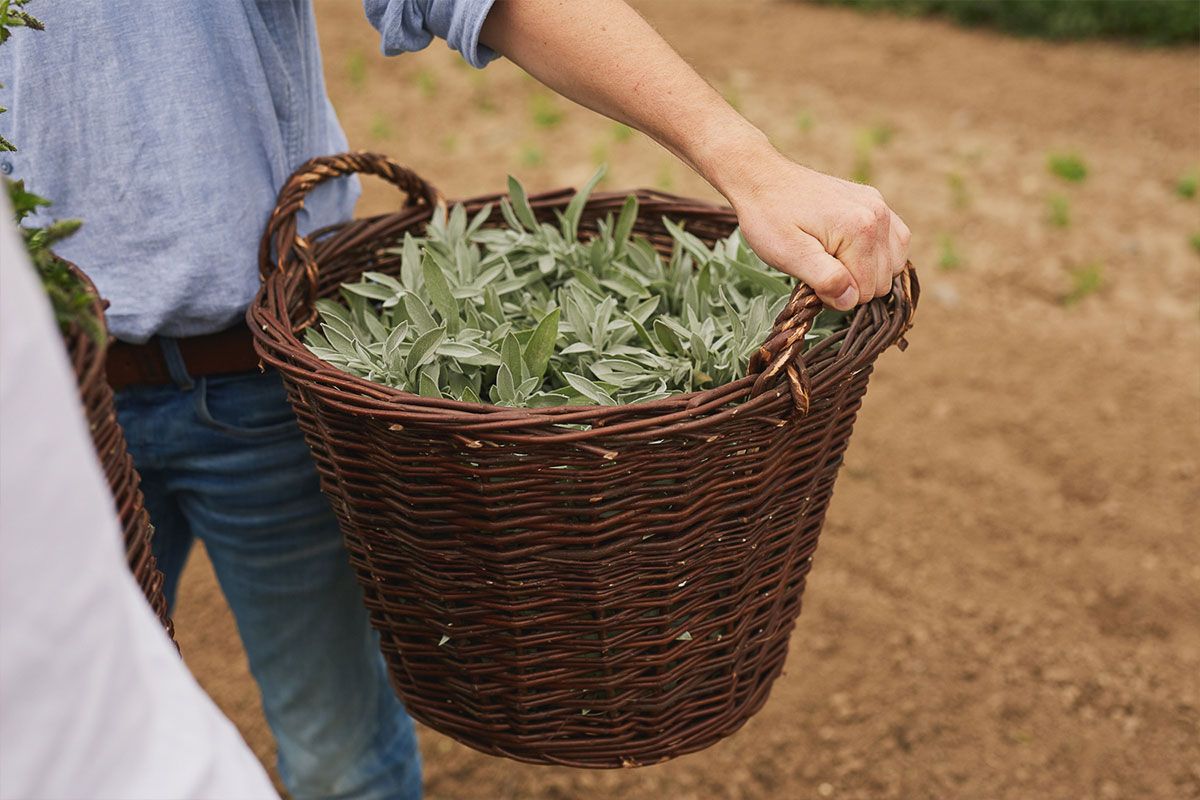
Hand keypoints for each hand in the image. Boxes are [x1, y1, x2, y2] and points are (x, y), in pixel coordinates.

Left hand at [723, 150, 911, 310]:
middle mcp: (878, 215)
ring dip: (866, 272)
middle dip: (852, 285)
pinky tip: (849, 251)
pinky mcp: (875, 201)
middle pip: (883, 281)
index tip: (812, 282)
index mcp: (861, 230)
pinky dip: (877, 255)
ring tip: (832, 260)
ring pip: (893, 264)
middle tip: (819, 270)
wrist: (761, 178)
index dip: (837, 296)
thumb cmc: (770, 218)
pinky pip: (896, 241)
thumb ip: (825, 279)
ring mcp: (880, 205)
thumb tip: (851, 299)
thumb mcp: (789, 255)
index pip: (866, 291)